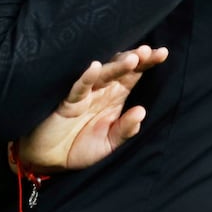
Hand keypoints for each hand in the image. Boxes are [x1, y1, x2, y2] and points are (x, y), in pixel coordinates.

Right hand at [16, 45, 167, 172]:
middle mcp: (100, 91)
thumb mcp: (108, 144)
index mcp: (113, 97)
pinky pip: (77, 88)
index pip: (133, 76)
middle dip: (134, 59)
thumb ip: (125, 130)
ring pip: (102, 75)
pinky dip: (86, 77)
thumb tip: (141, 111)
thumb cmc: (78, 148)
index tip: (162, 53)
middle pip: (120, 69)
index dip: (146, 64)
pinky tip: (95, 67)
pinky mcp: (66, 102)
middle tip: (147, 51)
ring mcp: (83, 95)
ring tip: (132, 59)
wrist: (49, 160)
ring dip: (116, 66)